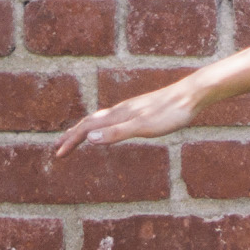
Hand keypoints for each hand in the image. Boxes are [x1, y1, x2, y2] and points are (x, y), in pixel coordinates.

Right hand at [53, 79, 198, 159]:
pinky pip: (114, 118)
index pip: (86, 128)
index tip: (58, 154)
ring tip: (78, 137)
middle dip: (73, 136)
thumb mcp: (143, 127)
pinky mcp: (141, 110)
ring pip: (101, 119)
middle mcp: (120, 110)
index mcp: (118, 115)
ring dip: (86, 129)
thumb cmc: (170, 113)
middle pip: (89, 122)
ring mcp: (131, 109)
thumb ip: (117, 132)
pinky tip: (110, 127)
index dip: (71, 141)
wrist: (191, 95)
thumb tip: (89, 138)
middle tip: (59, 147)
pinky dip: (103, 125)